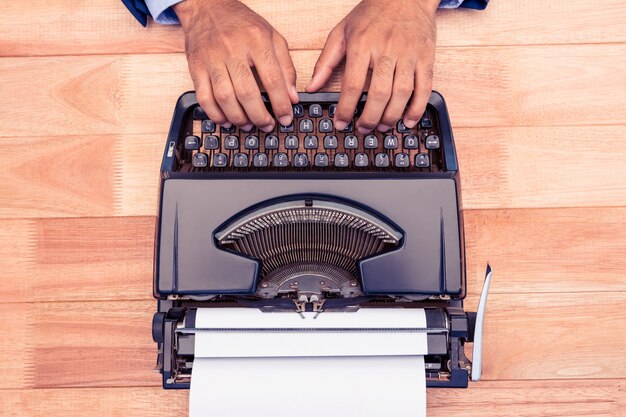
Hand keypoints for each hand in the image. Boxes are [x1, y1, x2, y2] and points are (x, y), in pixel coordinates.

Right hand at [174, 0, 298, 131]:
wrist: (206, 7)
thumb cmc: (241, 23)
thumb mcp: (272, 37)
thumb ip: (285, 67)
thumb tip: (291, 96)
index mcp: (256, 40)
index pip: (272, 79)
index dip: (281, 104)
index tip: (286, 118)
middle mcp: (233, 49)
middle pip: (247, 92)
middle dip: (260, 116)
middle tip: (267, 125)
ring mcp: (212, 59)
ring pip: (224, 98)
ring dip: (239, 118)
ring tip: (249, 125)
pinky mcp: (196, 67)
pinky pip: (204, 97)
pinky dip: (216, 114)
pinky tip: (227, 120)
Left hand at [306, 0, 437, 132]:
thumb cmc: (372, 13)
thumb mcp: (342, 32)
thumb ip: (325, 62)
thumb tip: (311, 87)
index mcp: (362, 44)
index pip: (352, 84)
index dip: (346, 109)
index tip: (341, 123)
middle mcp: (386, 50)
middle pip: (379, 93)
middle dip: (369, 118)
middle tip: (363, 130)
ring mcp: (409, 54)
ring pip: (402, 93)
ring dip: (391, 116)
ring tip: (381, 128)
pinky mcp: (426, 57)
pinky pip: (424, 88)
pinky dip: (417, 108)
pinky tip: (408, 121)